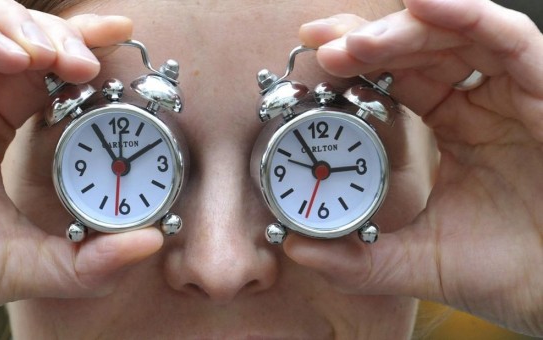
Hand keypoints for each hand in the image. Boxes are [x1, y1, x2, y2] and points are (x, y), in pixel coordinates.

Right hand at [0, 1, 162, 337]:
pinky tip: (15, 60)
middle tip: (89, 59)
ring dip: (18, 23)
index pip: (38, 68)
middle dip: (56, 34)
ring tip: (54, 57)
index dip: (78, 47)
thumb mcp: (23, 262)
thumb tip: (151, 242)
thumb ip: (88, 259)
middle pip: (9, 31)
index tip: (120, 38)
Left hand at [286, 0, 542, 335]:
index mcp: (457, 128)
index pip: (402, 79)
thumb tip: (294, 248)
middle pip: (425, 48)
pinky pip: (512, 39)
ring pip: (461, 35)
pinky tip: (424, 6)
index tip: (314, 60)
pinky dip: (468, 17)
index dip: (360, 65)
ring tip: (354, 42)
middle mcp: (487, 103)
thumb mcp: (421, 261)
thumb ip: (358, 258)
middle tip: (321, 43)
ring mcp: (520, 93)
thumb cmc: (510, 273)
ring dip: (404, 29)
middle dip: (370, 40)